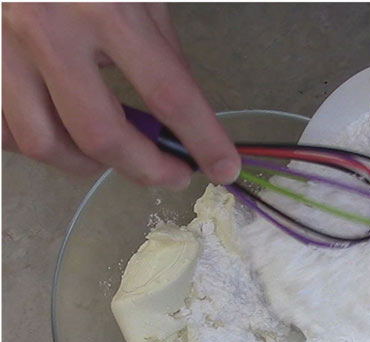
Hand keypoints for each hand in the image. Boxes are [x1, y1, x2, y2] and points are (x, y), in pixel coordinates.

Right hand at [2, 2, 239, 185]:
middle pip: (100, 135)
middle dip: (145, 168)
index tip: (223, 169)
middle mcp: (46, 27)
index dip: (203, 141)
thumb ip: (160, 48)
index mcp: (102, 6)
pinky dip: (34, 142)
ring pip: (43, 142)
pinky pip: (2, 127)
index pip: (168, 94)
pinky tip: (61, 132)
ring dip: (86, 164)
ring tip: (113, 155)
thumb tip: (182, 118)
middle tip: (170, 172)